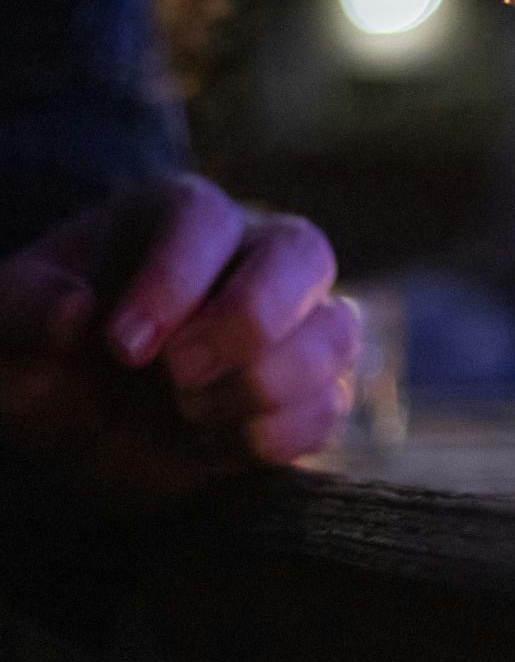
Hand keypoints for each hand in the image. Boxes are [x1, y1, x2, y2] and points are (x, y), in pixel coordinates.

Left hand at [0, 175, 357, 510]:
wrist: (73, 427)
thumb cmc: (40, 352)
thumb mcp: (2, 325)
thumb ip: (19, 305)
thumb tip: (76, 312)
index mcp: (178, 219)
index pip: (204, 218)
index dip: (173, 279)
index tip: (121, 346)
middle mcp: (252, 257)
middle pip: (304, 254)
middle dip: (249, 321)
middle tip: (177, 376)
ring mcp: (294, 325)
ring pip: (336, 331)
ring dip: (268, 383)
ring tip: (189, 412)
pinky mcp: (308, 393)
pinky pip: (330, 405)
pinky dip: (279, 433)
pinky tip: (215, 442)